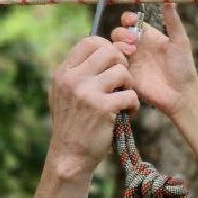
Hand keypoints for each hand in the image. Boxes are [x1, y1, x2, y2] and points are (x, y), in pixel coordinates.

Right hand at [45, 37, 139, 179]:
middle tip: (123, 82)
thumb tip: (103, 49)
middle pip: (109, 52)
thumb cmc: (73, 124)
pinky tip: (128, 113)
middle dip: (122, 65)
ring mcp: (87, 93)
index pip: (90, 42)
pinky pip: (130, 95)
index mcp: (64, 72)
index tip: (114, 64)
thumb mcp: (65, 94)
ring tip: (125, 99)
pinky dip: (134, 105)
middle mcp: (73, 79)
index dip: (108, 48)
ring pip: (122, 72)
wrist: (70, 156)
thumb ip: (79, 73)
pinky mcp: (103, 109)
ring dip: (129, 86)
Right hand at [112, 5, 197, 115]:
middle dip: (121, 33)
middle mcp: (137, 47)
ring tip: (131, 53)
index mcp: (148, 36)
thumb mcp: (180, 42)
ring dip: (118, 46)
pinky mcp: (126, 75)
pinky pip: (113, 65)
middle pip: (118, 32)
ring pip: (113, 47)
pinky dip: (115, 61)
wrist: (181, 94)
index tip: (131, 21)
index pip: (130, 21)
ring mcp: (130, 62)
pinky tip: (126, 64)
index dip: (127, 18)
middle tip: (133, 41)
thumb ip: (173, 22)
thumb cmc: (183, 68)